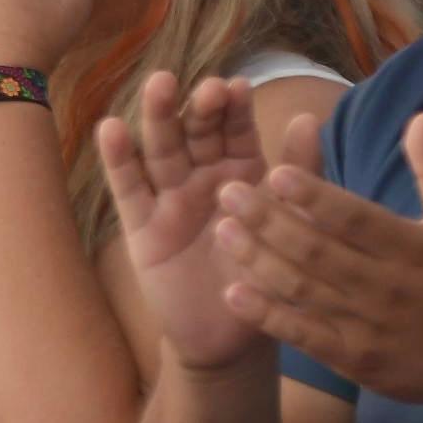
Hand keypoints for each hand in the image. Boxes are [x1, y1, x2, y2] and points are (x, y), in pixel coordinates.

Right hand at [100, 71, 279, 373]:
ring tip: (159, 85)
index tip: (238, 87)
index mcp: (243, 169)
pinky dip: (119, 159)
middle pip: (197, 131)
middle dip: (200, 107)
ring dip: (159, 117)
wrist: (232, 338)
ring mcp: (170, 197)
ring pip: (162, 150)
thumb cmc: (269, 276)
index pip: (237, 130)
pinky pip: (130, 190)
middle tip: (207, 88)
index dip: (235, 108)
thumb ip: (300, 174)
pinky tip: (111, 129)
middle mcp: (204, 174)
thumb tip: (310, 118)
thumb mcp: (289, 226)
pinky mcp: (142, 226)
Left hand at [213, 112, 422, 408]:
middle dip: (269, 221)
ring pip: (303, 291)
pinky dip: (267, 315)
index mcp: (413, 248)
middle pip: (318, 252)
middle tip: (228, 192)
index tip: (275, 171)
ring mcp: (367, 326)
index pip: (356, 218)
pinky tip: (233, 292)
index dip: (316, 197)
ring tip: (222, 232)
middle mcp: (387, 287)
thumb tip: (420, 117)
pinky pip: (303, 334)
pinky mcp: (352, 359)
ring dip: (258, 261)